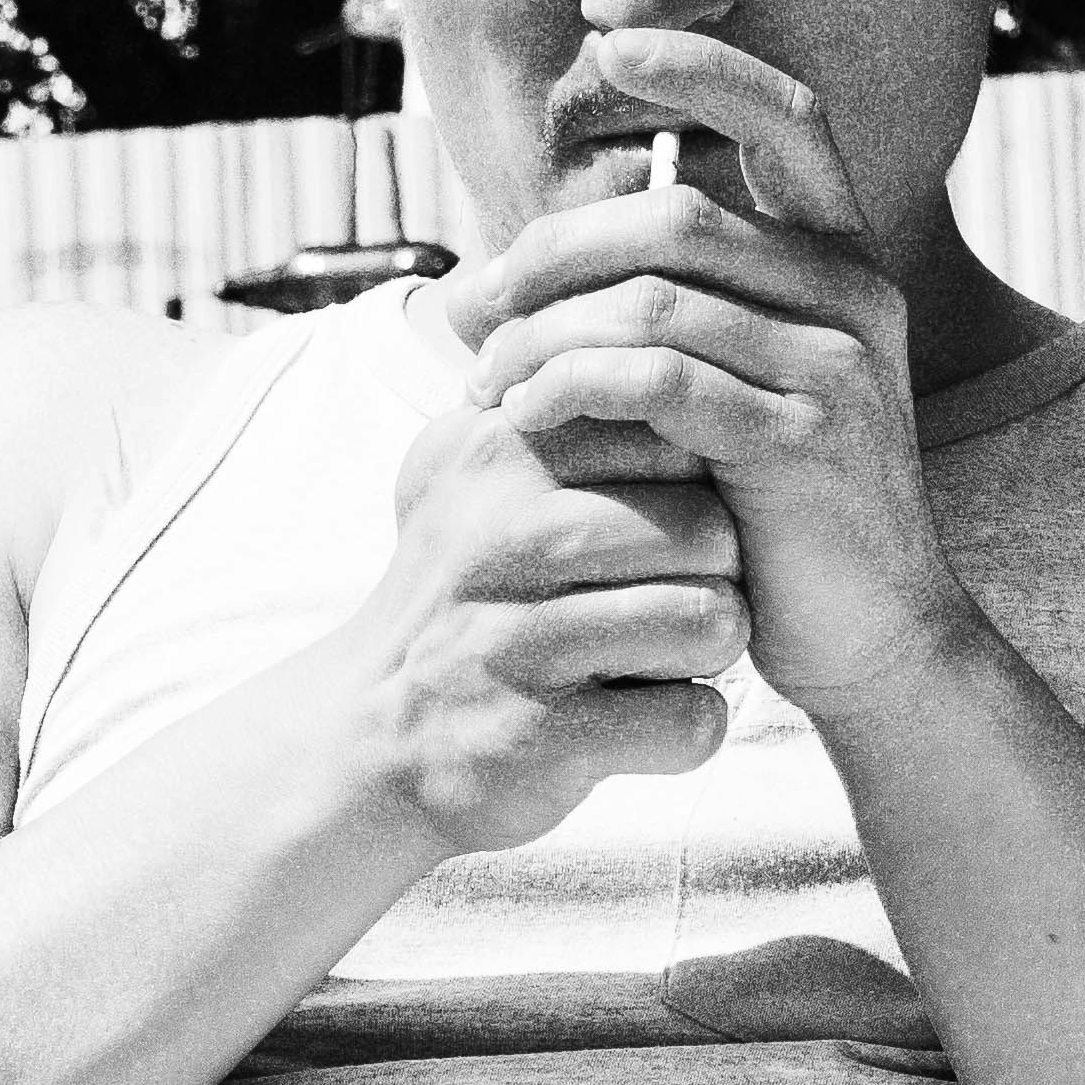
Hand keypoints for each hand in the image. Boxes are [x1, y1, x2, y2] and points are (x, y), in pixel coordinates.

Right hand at [334, 397, 745, 853]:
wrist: (362, 740)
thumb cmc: (460, 595)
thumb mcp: (476, 478)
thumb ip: (563, 410)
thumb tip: (681, 343)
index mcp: (491, 453)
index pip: (668, 427)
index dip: (699, 479)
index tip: (666, 516)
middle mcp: (496, 536)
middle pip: (708, 526)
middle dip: (722, 570)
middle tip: (677, 595)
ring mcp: (512, 643)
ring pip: (709, 620)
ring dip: (710, 649)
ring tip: (666, 653)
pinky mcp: (536, 740)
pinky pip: (689, 720)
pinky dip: (689, 729)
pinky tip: (643, 718)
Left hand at [436, 26, 977, 729]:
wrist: (872, 632)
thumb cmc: (778, 504)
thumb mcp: (741, 380)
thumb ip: (680, 304)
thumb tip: (539, 252)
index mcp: (844, 259)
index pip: (786, 117)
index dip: (704, 67)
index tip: (614, 46)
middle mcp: (854, 294)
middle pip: (675, 213)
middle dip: (551, 251)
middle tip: (473, 308)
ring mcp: (837, 366)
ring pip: (652, 297)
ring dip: (541, 333)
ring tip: (484, 383)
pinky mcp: (803, 441)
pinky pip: (658, 380)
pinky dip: (571, 387)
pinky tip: (526, 417)